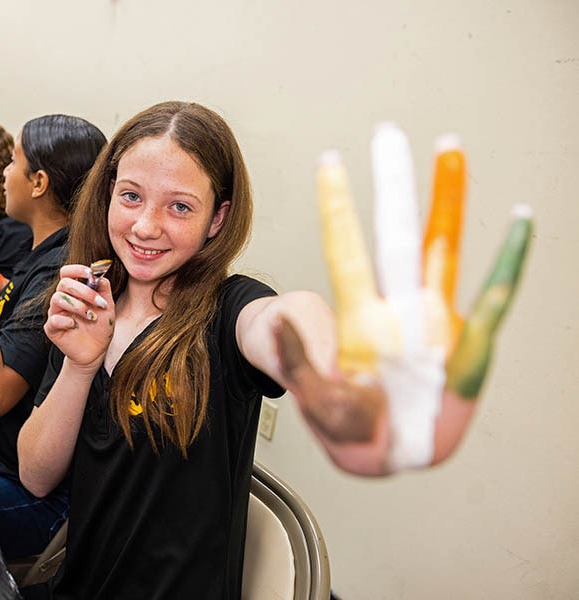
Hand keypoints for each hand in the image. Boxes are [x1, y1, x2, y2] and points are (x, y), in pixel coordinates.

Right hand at [45, 264, 114, 371]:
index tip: (90, 273)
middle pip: (64, 283)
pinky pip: (53, 320)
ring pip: (57, 298)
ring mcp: (56, 313)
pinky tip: (76, 325)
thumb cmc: (100, 327)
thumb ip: (104, 290)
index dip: (76, 269)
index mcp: (74, 291)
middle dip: (84, 291)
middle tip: (99, 302)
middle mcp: (62, 299)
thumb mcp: (108, 306)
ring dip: (78, 306)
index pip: (67, 273)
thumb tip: (99, 275)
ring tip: (91, 316)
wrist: (97, 350)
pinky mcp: (52, 329)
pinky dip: (66, 321)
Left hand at [285, 123, 531, 471]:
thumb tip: (280, 322)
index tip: (330, 162)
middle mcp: (397, 309)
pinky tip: (519, 226)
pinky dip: (508, 263)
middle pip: (395, 235)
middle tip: (389, 133)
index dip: (337, 207)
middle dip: (392, 186)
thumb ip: (301, 364)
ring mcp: (433, 321)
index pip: (345, 249)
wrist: (393, 454)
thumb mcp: (318, 401)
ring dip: (448, 201)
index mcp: (360, 320)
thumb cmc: (354, 429)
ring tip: (450, 152)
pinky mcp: (467, 345)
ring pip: (443, 250)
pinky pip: (494, 299)